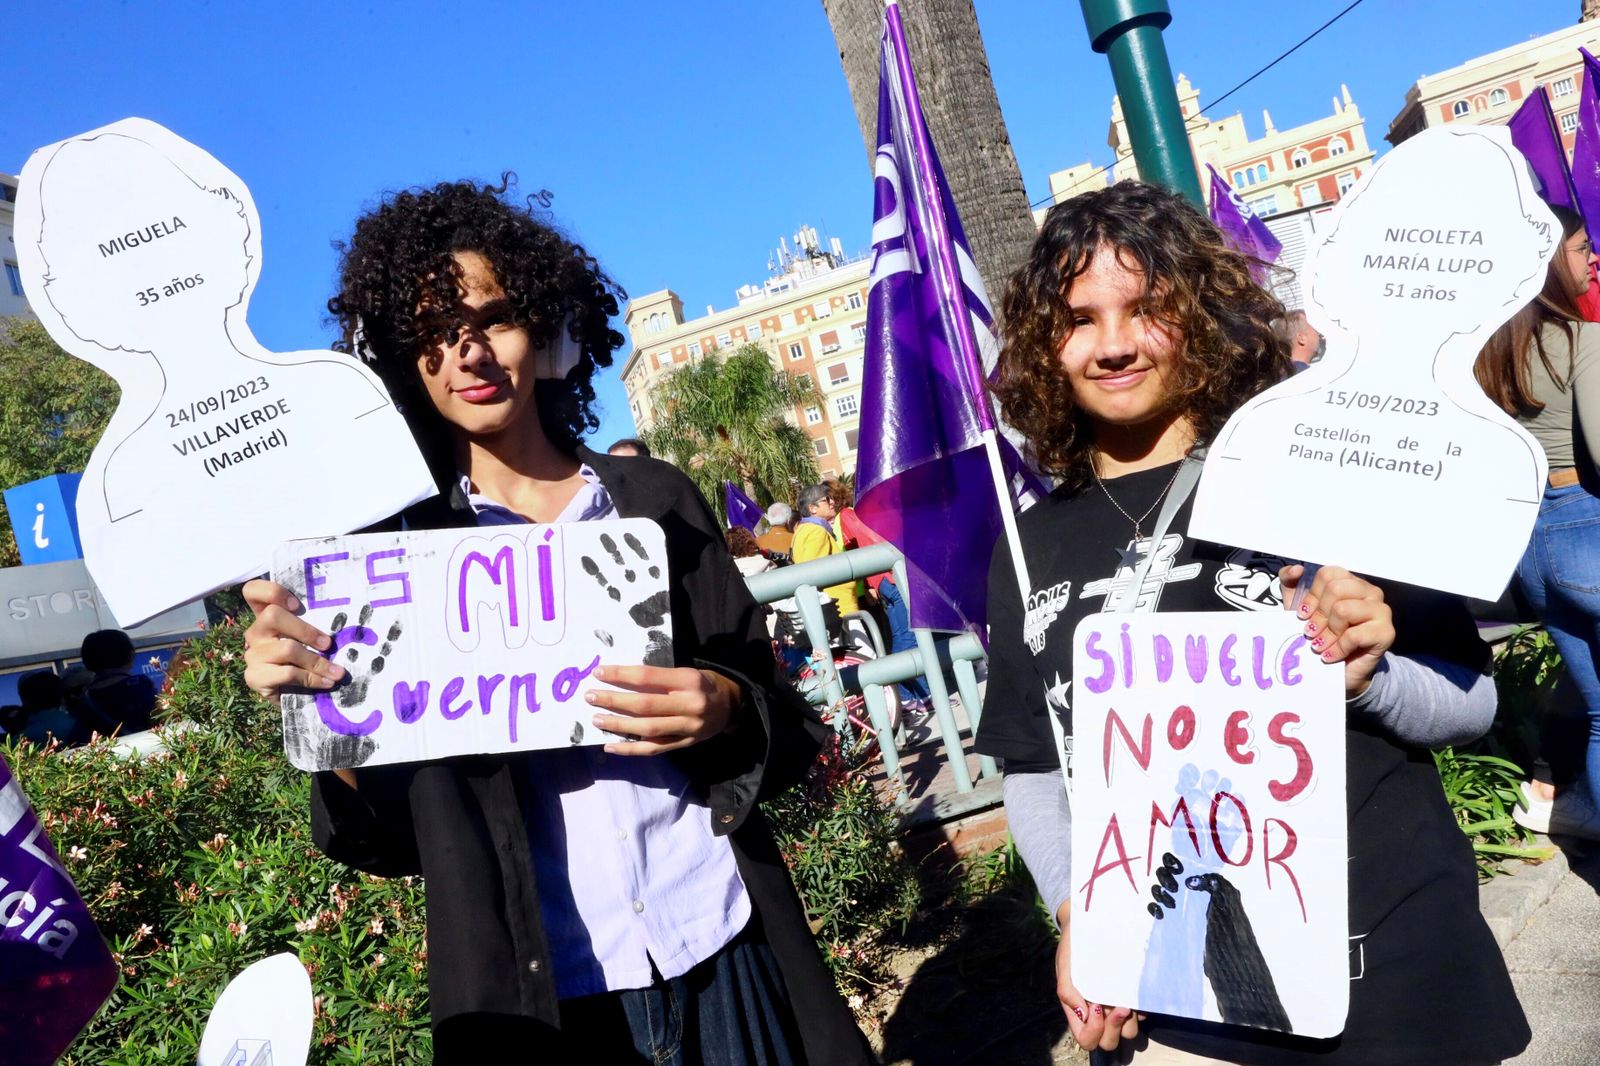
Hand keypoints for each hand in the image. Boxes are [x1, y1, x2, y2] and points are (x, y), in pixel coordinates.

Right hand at [241, 579, 345, 705]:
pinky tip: (326, 682)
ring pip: (287, 648)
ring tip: (337, 672)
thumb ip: (313, 625)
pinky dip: (312, 678)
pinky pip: (288, 673)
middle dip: (306, 630)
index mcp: (266, 615)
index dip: (273, 591)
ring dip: (317, 661)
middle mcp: (255, 632)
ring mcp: (252, 654)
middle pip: (273, 615)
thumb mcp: (307, 639)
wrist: (292, 697)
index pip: (253, 591)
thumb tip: (343, 622)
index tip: (297, 604)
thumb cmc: (304, 661)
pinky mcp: (254, 677)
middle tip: (328, 644)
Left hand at [587, 665, 741, 755]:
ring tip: (597, 719)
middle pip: (645, 705)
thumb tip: (621, 680)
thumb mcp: (687, 672)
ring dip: (618, 725)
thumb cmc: (704, 684)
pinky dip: (630, 749)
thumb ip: (660, 678)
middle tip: (591, 696)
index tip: (599, 673)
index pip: (648, 677)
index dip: (621, 675)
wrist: (733, 706)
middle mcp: (689, 704)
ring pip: (647, 729)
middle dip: (614, 700)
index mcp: (688, 680)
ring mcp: (687, 727)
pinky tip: (611, 746)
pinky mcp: (684, 744)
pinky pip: (653, 749)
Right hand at [1056, 905, 1139, 1051]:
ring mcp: (1117, 1007)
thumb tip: (1084, 1014)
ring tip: (1128, 999)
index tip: (1097, 1007)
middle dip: (1114, 1028)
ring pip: (1129, 1032)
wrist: (1090, 925)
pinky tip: (1136, 991)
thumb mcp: (1065, 966)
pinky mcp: (1133, 997)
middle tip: (1120, 1006)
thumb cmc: (1074, 948)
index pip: (1087, 1039)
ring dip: (1129, 1020)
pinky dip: (1142, 1009)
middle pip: (1109, 1042)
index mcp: (1079, 1011)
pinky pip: (1143, 1015)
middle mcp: (1100, 1014)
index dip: (1093, 1031)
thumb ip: (1068, 991)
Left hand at [1280, 564, 1393, 698]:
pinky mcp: (1386, 633)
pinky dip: (1337, 648)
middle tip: (1312, 632)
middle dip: (1318, 615)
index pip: (1328, 575)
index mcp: (1351, 582)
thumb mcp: (1299, 606)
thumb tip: (1296, 568)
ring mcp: (1382, 611)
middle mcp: (1370, 592)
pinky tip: (1330, 655)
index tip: (1304, 615)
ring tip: (1320, 645)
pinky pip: (1354, 635)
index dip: (1311, 596)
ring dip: (1327, 633)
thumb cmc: (1322, 635)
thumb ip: (1290, 582)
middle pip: (1336, 589)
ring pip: (1343, 610)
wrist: (1340, 671)